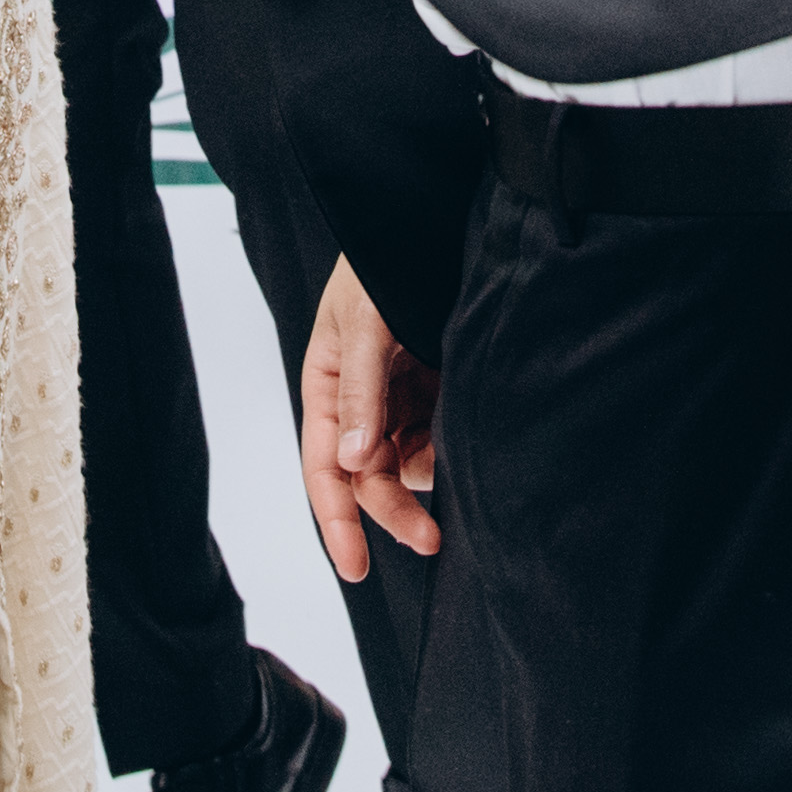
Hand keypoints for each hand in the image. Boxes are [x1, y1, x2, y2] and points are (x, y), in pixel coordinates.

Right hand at [297, 259, 441, 581]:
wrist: (428, 222)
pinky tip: (468, 440)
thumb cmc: (381, 265)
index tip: (355, 568)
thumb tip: (352, 462)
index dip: (336, 522)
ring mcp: (401, 400)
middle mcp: (361, 403)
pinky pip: (439, 440)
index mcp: (327, 388)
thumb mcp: (364, 323)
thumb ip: (359, 391)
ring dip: (426, 480)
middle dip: (394, 513)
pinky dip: (450, 451)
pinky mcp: (438, 393)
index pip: (324, 469)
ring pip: (406, 466)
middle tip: (432, 539)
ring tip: (456, 456)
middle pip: (369, 479)